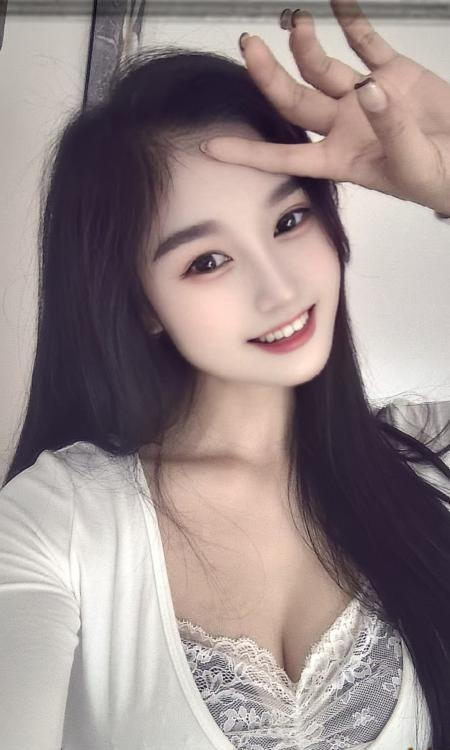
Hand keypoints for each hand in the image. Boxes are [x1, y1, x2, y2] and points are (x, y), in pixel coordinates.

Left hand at [200, 0, 449, 215]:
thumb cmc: (439, 178)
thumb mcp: (413, 164)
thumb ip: (389, 128)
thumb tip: (368, 91)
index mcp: (339, 159)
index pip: (284, 155)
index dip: (247, 153)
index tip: (210, 147)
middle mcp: (342, 126)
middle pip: (294, 99)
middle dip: (268, 75)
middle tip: (248, 47)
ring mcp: (364, 98)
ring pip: (322, 68)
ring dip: (305, 44)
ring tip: (296, 20)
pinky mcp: (393, 72)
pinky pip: (365, 42)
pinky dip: (352, 20)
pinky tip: (337, 3)